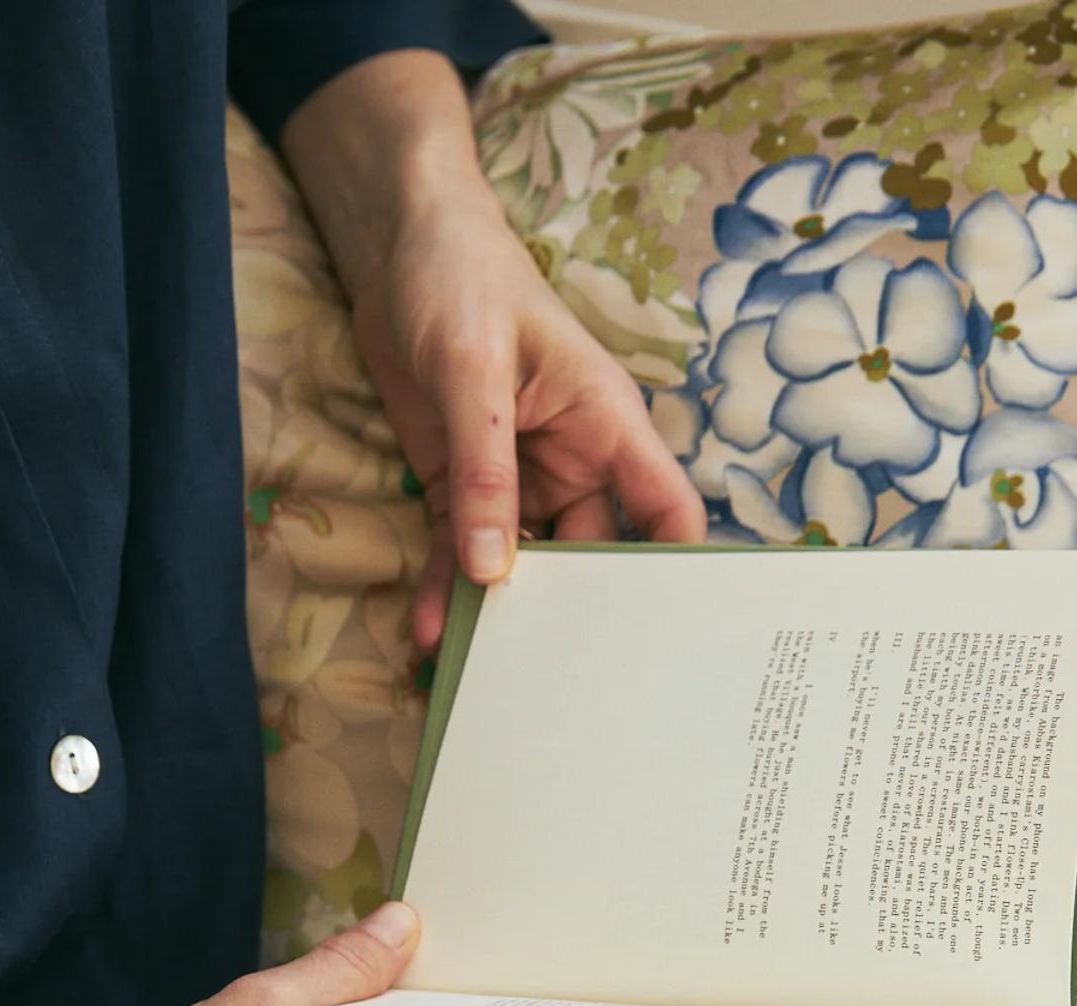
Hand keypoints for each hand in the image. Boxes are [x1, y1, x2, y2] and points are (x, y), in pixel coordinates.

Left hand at [354, 188, 706, 647]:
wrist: (398, 248)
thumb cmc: (461, 279)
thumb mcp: (472, 371)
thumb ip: (484, 472)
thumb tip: (494, 569)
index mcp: (607, 426)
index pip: (667, 509)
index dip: (679, 570)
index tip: (674, 638)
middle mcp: (574, 463)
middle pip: (592, 558)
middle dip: (576, 617)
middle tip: (559, 686)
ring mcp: (519, 480)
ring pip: (521, 565)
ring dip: (498, 615)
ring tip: (479, 675)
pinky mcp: (464, 488)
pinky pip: (459, 552)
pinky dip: (446, 590)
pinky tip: (429, 633)